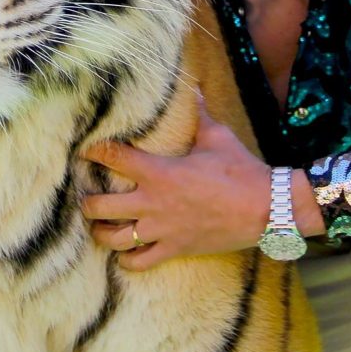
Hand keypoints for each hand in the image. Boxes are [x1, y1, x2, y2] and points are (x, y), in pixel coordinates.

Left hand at [80, 98, 271, 270]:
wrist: (264, 208)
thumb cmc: (239, 169)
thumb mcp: (217, 137)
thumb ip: (199, 114)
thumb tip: (195, 89)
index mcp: (159, 171)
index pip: (114, 157)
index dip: (96, 151)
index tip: (87, 150)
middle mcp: (153, 202)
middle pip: (100, 206)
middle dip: (87, 201)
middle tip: (86, 195)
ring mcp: (162, 229)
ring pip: (113, 238)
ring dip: (100, 232)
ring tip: (98, 225)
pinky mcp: (175, 248)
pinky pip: (140, 262)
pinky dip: (127, 260)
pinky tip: (125, 253)